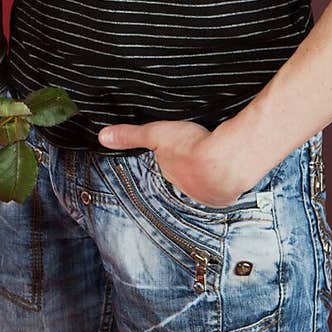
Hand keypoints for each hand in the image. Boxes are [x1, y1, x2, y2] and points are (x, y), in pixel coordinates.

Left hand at [98, 120, 252, 207]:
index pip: (168, 166)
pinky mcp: (226, 197)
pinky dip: (227, 180)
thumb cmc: (191, 146)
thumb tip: (103, 136)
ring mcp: (207, 196)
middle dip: (191, 166)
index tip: (180, 147)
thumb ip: (130, 135)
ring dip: (210, 173)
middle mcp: (187, 190)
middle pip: (186, 176)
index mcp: (170, 174)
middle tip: (198, 151)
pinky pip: (225, 189)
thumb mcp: (156, 134)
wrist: (226, 161)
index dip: (174, 155)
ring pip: (206, 184)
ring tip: (214, 159)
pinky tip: (229, 169)